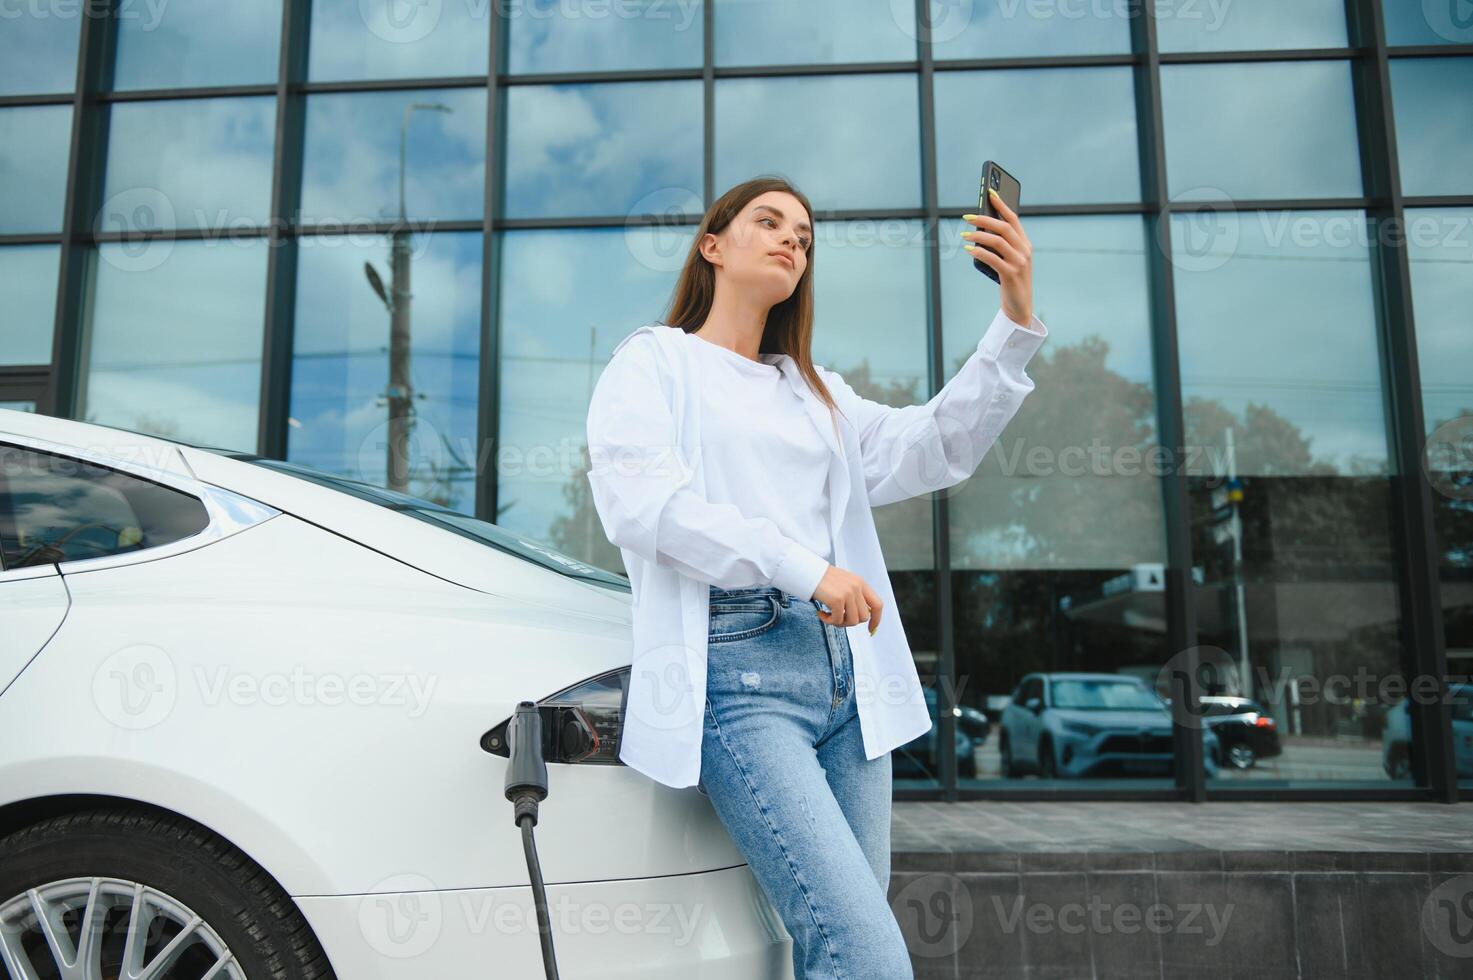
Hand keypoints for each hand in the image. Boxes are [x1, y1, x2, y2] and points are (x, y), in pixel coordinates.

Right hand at [812, 565, 883, 633]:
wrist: (808, 571)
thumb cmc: (823, 579)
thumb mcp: (845, 583)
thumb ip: (856, 596)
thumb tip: (863, 617)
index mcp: (861, 583)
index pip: (877, 605)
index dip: (876, 619)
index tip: (870, 629)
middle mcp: (857, 587)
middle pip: (864, 617)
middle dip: (850, 622)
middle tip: (838, 617)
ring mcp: (848, 593)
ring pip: (852, 621)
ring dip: (839, 623)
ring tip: (829, 616)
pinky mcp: (837, 599)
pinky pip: (837, 620)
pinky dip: (828, 621)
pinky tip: (821, 613)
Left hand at [963, 188, 1033, 327]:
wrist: (1020, 306)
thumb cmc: (1010, 280)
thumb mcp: (1008, 259)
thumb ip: (1000, 245)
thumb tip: (979, 229)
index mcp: (1025, 243)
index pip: (1013, 218)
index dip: (1001, 204)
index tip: (989, 192)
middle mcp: (1024, 250)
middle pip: (1004, 227)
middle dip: (984, 219)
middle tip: (967, 217)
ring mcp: (1019, 262)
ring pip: (998, 241)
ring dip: (978, 235)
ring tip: (964, 234)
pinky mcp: (1011, 274)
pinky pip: (993, 259)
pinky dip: (979, 252)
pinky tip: (968, 249)